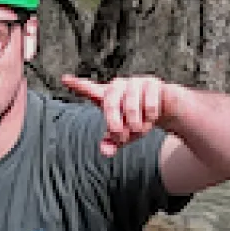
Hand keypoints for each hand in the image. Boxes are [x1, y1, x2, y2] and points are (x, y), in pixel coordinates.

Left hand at [57, 73, 172, 153]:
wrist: (166, 109)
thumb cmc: (138, 119)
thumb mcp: (124, 134)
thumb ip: (112, 143)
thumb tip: (105, 151)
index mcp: (108, 96)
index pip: (89, 89)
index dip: (77, 85)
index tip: (64, 79)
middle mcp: (119, 86)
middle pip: (108, 102)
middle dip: (114, 123)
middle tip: (120, 137)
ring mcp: (135, 82)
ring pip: (130, 106)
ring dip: (135, 124)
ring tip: (140, 130)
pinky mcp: (153, 83)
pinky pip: (149, 104)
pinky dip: (150, 118)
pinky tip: (152, 118)